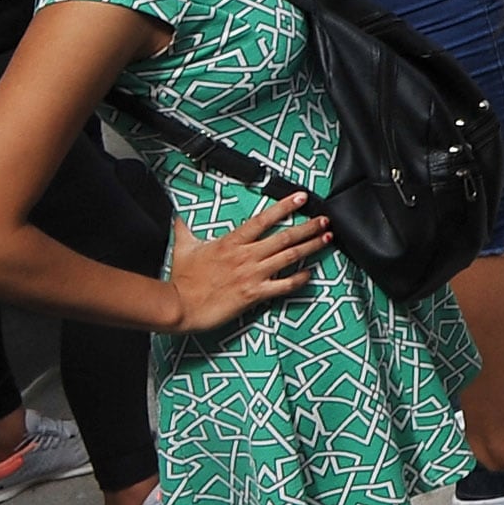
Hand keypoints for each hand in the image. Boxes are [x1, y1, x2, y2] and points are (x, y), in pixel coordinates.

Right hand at [165, 194, 327, 331]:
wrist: (178, 307)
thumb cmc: (181, 280)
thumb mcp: (183, 248)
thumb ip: (184, 229)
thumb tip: (177, 217)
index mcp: (231, 243)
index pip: (263, 220)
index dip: (284, 207)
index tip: (301, 197)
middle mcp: (246, 256)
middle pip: (284, 237)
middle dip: (308, 227)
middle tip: (325, 219)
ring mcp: (252, 275)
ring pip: (289, 257)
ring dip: (311, 247)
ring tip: (327, 238)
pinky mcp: (254, 294)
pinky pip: (283, 285)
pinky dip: (298, 279)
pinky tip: (309, 273)